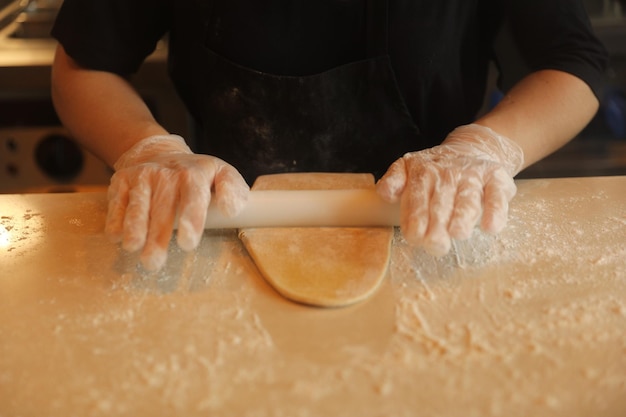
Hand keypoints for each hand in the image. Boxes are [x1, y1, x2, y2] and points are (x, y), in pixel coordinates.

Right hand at [105, 134, 248, 270]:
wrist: (159, 153)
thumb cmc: (196, 175)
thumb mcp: (221, 173)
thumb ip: (233, 189)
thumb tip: (232, 211)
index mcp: (194, 174)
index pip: (193, 196)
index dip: (191, 219)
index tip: (187, 243)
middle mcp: (166, 174)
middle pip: (163, 207)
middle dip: (158, 235)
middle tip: (156, 261)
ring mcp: (142, 177)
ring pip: (138, 204)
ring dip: (135, 227)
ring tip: (133, 248)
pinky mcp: (122, 181)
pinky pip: (117, 201)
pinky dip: (115, 218)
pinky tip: (115, 236)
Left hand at [376, 124, 523, 255]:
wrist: (474, 147)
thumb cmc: (436, 171)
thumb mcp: (408, 167)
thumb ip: (393, 180)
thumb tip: (386, 193)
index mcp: (423, 172)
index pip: (416, 197)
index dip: (415, 218)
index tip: (414, 237)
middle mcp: (448, 173)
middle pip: (441, 202)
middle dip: (436, 224)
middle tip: (433, 244)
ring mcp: (473, 176)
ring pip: (468, 199)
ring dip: (463, 216)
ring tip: (458, 233)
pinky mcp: (497, 178)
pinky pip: (497, 195)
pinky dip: (496, 211)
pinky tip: (490, 227)